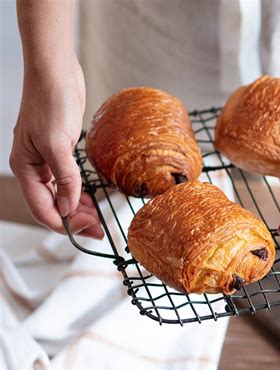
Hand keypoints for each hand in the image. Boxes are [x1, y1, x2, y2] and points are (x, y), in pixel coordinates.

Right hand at [9, 58, 103, 238]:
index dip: (65, 224)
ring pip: (60, 194)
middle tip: (98, 229)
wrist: (56, 72)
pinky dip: (78, 192)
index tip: (89, 231)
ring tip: (97, 218)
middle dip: (74, 220)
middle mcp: (34, 167)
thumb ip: (65, 178)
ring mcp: (47, 159)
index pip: (43, 209)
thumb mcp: (58, 143)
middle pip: (52, 205)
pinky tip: (90, 198)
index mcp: (25, 168)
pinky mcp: (60, 151)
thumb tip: (70, 208)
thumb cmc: (50, 101)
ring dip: (77, 208)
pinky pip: (67, 180)